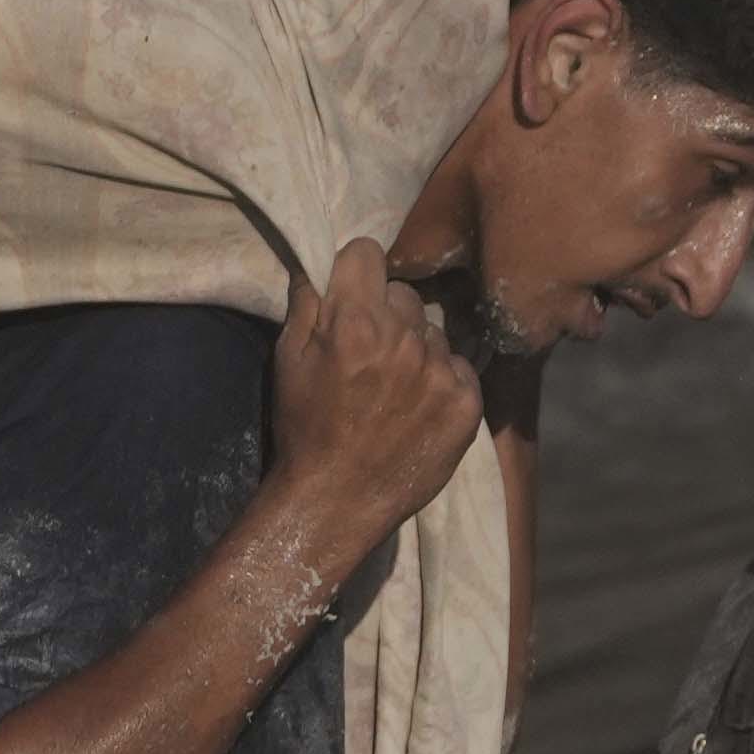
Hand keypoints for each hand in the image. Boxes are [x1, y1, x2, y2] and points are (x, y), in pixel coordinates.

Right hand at [267, 234, 479, 568]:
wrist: (335, 500)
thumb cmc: (303, 428)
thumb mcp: (287, 359)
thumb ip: (307, 302)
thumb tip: (317, 259)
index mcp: (356, 322)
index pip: (367, 253)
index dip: (355, 270)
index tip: (350, 293)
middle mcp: (405, 340)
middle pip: (405, 293)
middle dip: (386, 312)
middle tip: (368, 351)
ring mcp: (441, 373)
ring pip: (433, 332)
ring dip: (415, 349)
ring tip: (392, 388)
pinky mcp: (467, 404)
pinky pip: (459, 367)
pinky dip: (442, 380)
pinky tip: (418, 407)